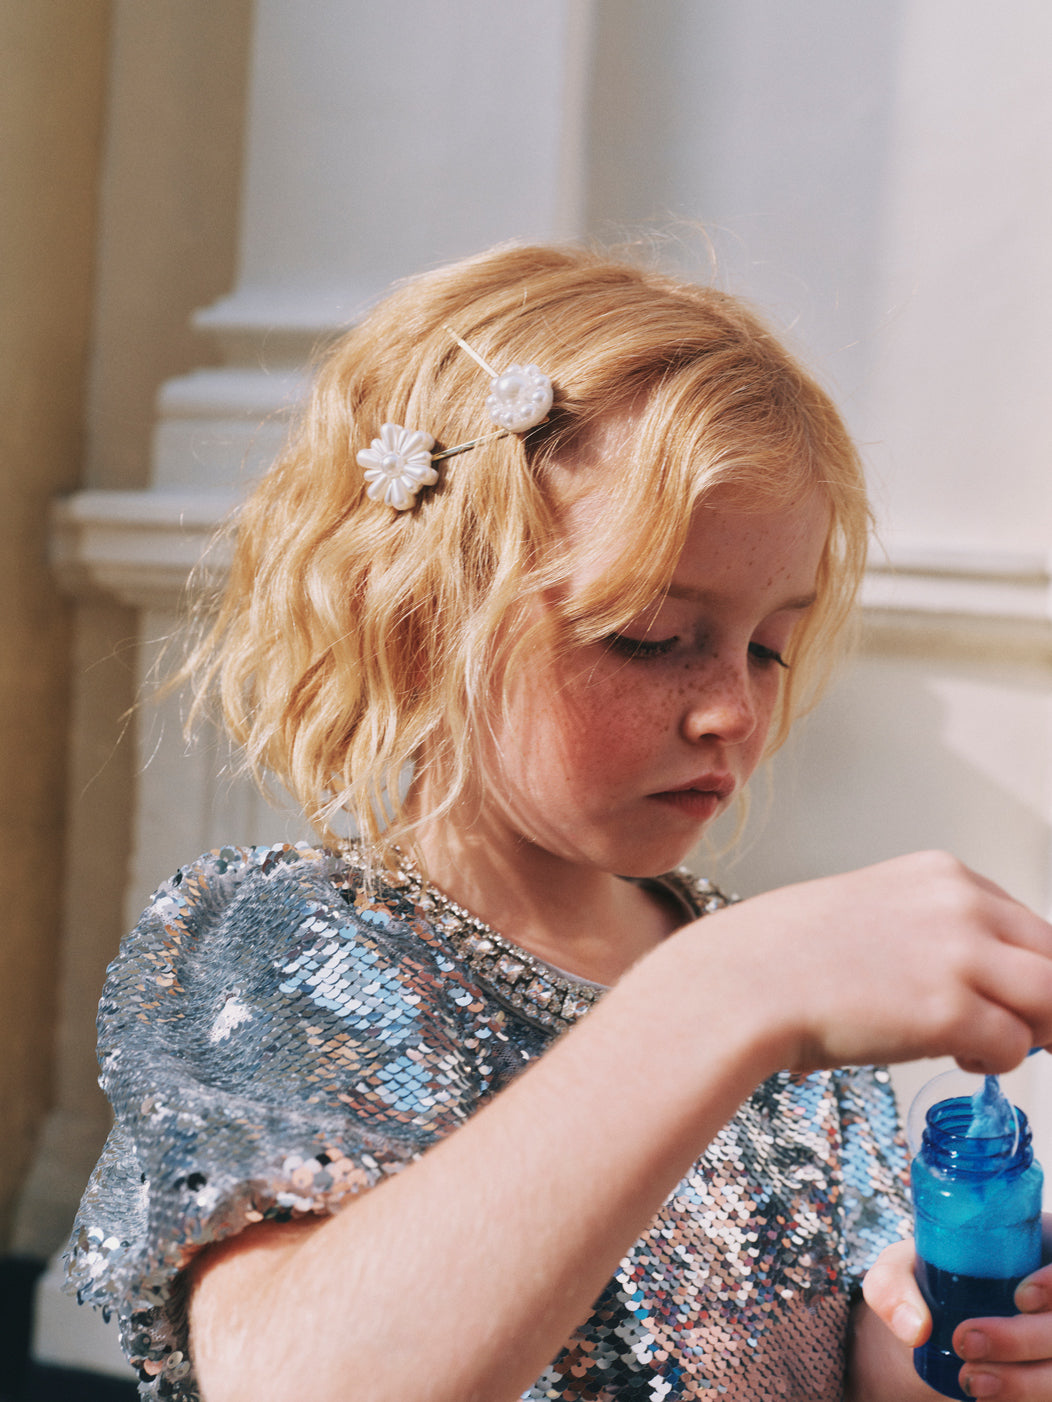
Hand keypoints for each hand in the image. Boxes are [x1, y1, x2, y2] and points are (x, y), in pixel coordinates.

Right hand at [709, 851, 1051, 1074]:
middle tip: (1024, 1028)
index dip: (1026, 965)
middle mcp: (958, 905)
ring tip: (986, 1045)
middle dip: (1042, 1000)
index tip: (1013, 995)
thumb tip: (977, 976)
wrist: (742, 982)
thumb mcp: (873, 910)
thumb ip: (931, 928)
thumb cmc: (789, 955)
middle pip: (1050, 956)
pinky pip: (1016, 1046)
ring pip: (1049, 997)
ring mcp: (958, 956)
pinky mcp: (951, 1012)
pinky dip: (997, 1062)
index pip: (1025, 921)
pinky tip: (958, 1058)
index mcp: (940, 874)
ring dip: (1031, 1029)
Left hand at [863, 1228, 1051, 1399]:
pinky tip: (988, 1398)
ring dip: (1027, 1382)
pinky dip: (1026, 1397)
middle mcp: (1050, 1300)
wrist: (926, 1337)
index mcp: (1031, 1250)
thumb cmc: (921, 1288)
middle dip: (1026, 1338)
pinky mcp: (1045, 1377)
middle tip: (965, 1342)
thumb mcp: (899, 1273)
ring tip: (971, 1381)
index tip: (1021, 1296)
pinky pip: (1050, 1393)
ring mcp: (1051, 1344)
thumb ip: (893, 1286)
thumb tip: (915, 1328)